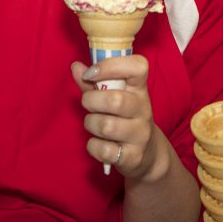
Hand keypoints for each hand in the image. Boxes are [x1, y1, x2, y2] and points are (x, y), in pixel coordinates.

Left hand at [71, 55, 165, 180]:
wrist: (147, 153)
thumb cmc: (124, 118)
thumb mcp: (114, 97)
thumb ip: (93, 83)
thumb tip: (76, 67)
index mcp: (139, 90)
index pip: (139, 67)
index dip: (111, 65)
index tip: (91, 73)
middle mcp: (143, 110)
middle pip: (116, 100)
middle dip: (91, 101)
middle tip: (88, 104)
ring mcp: (140, 134)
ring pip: (106, 126)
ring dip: (90, 124)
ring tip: (93, 124)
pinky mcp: (133, 156)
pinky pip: (104, 150)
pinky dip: (93, 146)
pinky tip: (98, 144)